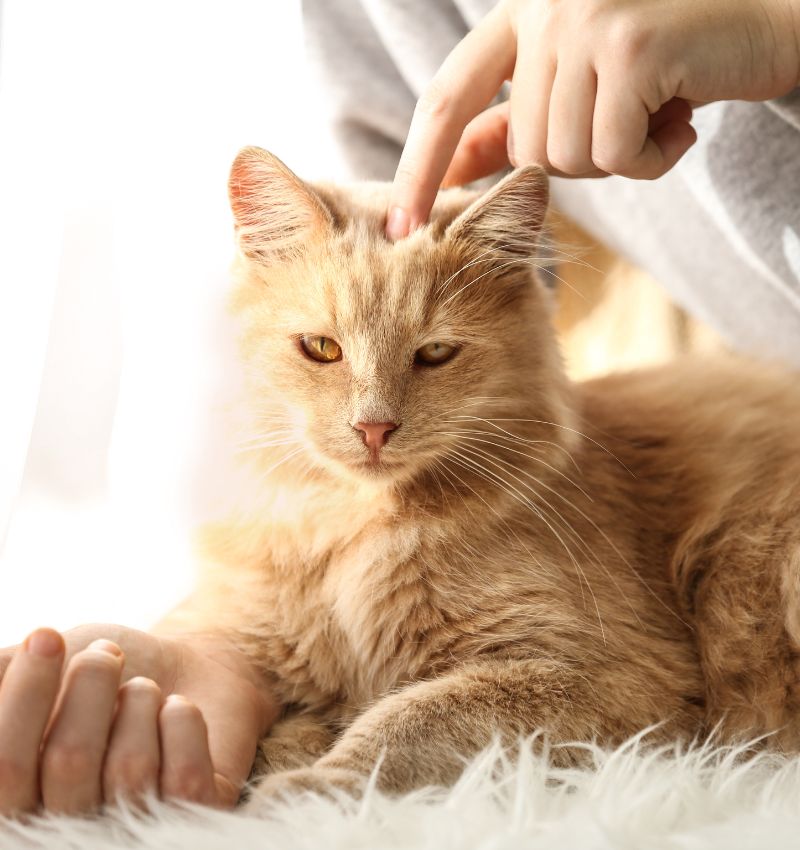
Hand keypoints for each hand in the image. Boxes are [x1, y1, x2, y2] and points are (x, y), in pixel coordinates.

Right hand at [0, 624, 277, 815]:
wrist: (185, 668)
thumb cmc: (101, 676)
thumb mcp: (43, 668)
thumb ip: (3, 675)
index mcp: (19, 796)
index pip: (5, 765)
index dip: (25, 696)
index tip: (47, 635)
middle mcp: (65, 829)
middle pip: (69, 761)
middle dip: (90, 684)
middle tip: (106, 652)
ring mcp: (128, 830)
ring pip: (130, 765)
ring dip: (142, 700)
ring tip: (145, 689)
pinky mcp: (189, 818)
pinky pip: (184, 775)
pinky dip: (182, 721)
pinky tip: (178, 710)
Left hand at [386, 0, 799, 237]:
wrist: (763, 18)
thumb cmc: (668, 57)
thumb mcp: (579, 81)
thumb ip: (514, 118)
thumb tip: (452, 175)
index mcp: (520, 13)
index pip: (448, 100)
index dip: (421, 166)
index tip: (399, 227)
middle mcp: (544, 8)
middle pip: (524, 149)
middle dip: (578, 158)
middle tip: (632, 117)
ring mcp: (585, 21)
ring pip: (565, 158)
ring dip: (618, 156)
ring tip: (660, 109)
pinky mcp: (630, 48)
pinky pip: (613, 156)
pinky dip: (651, 159)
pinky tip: (682, 117)